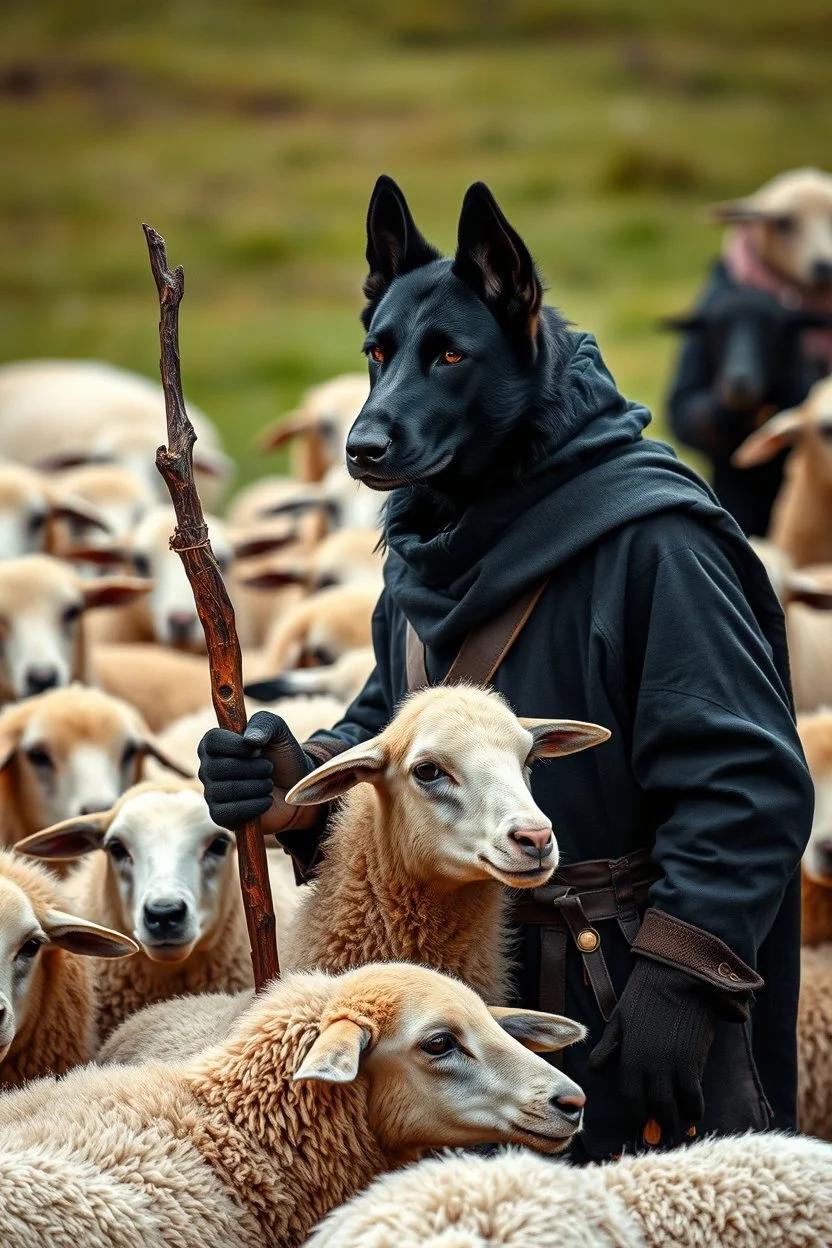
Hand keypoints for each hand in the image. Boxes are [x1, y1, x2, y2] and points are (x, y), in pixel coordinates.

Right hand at [198, 711, 315, 831]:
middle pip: (219, 767)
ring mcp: (211, 793)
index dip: (236, 745)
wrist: (294, 788)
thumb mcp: (278, 731)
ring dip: (258, 786)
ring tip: (269, 784)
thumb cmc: (282, 755)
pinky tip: (266, 800)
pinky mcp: (220, 816)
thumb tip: (250, 739)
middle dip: (253, 768)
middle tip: (269, 768)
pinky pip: (230, 812)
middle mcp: (207, 768)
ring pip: (228, 790)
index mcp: (214, 744)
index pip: (212, 741)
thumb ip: (264, 724)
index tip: (258, 749)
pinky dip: (255, 806)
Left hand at [587, 958, 716, 1132]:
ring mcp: (673, 1066)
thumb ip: (609, 1047)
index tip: (641, 1119)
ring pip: (676, 1107)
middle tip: (661, 1128)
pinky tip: (693, 1110)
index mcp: (629, 1056)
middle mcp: (650, 1066)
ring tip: (678, 1122)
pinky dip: (694, 1108)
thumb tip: (594, 1069)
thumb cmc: (646, 994)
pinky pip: (695, 1096)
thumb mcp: (620, 1018)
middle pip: (654, 1107)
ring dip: (677, 1120)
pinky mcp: (693, 1062)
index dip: (636, 1112)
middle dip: (658, 1121)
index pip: (630, 1097)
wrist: (678, 976)